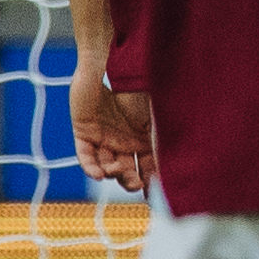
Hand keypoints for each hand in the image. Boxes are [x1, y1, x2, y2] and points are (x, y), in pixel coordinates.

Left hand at [73, 67, 150, 191]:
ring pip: (106, 166)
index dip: (150, 181)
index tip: (153, 193)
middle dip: (130, 181)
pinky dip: (91, 167)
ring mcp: (104, 137)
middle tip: (135, 185)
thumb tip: (173, 170)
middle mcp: (125, 141)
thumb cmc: (141, 88)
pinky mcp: (84, 131)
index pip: (148, 167)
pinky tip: (99, 175)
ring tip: (117, 171)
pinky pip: (86, 155)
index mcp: (145, 139)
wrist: (115, 65)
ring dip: (113, 174)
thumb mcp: (157, 120)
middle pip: (127, 171)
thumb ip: (162, 143)